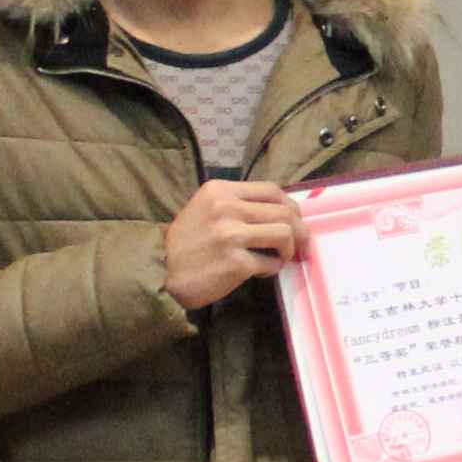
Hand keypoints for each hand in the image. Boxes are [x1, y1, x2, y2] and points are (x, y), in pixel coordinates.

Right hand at [159, 179, 303, 311]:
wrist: (160, 272)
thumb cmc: (186, 243)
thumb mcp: (206, 209)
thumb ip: (238, 204)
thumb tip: (283, 212)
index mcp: (220, 190)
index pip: (272, 190)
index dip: (291, 206)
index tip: (295, 221)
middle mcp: (226, 207)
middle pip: (285, 212)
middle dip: (300, 231)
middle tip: (301, 246)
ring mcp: (230, 234)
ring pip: (285, 234)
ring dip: (288, 250)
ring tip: (278, 258)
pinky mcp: (235, 262)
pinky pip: (271, 263)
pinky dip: (271, 268)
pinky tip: (258, 272)